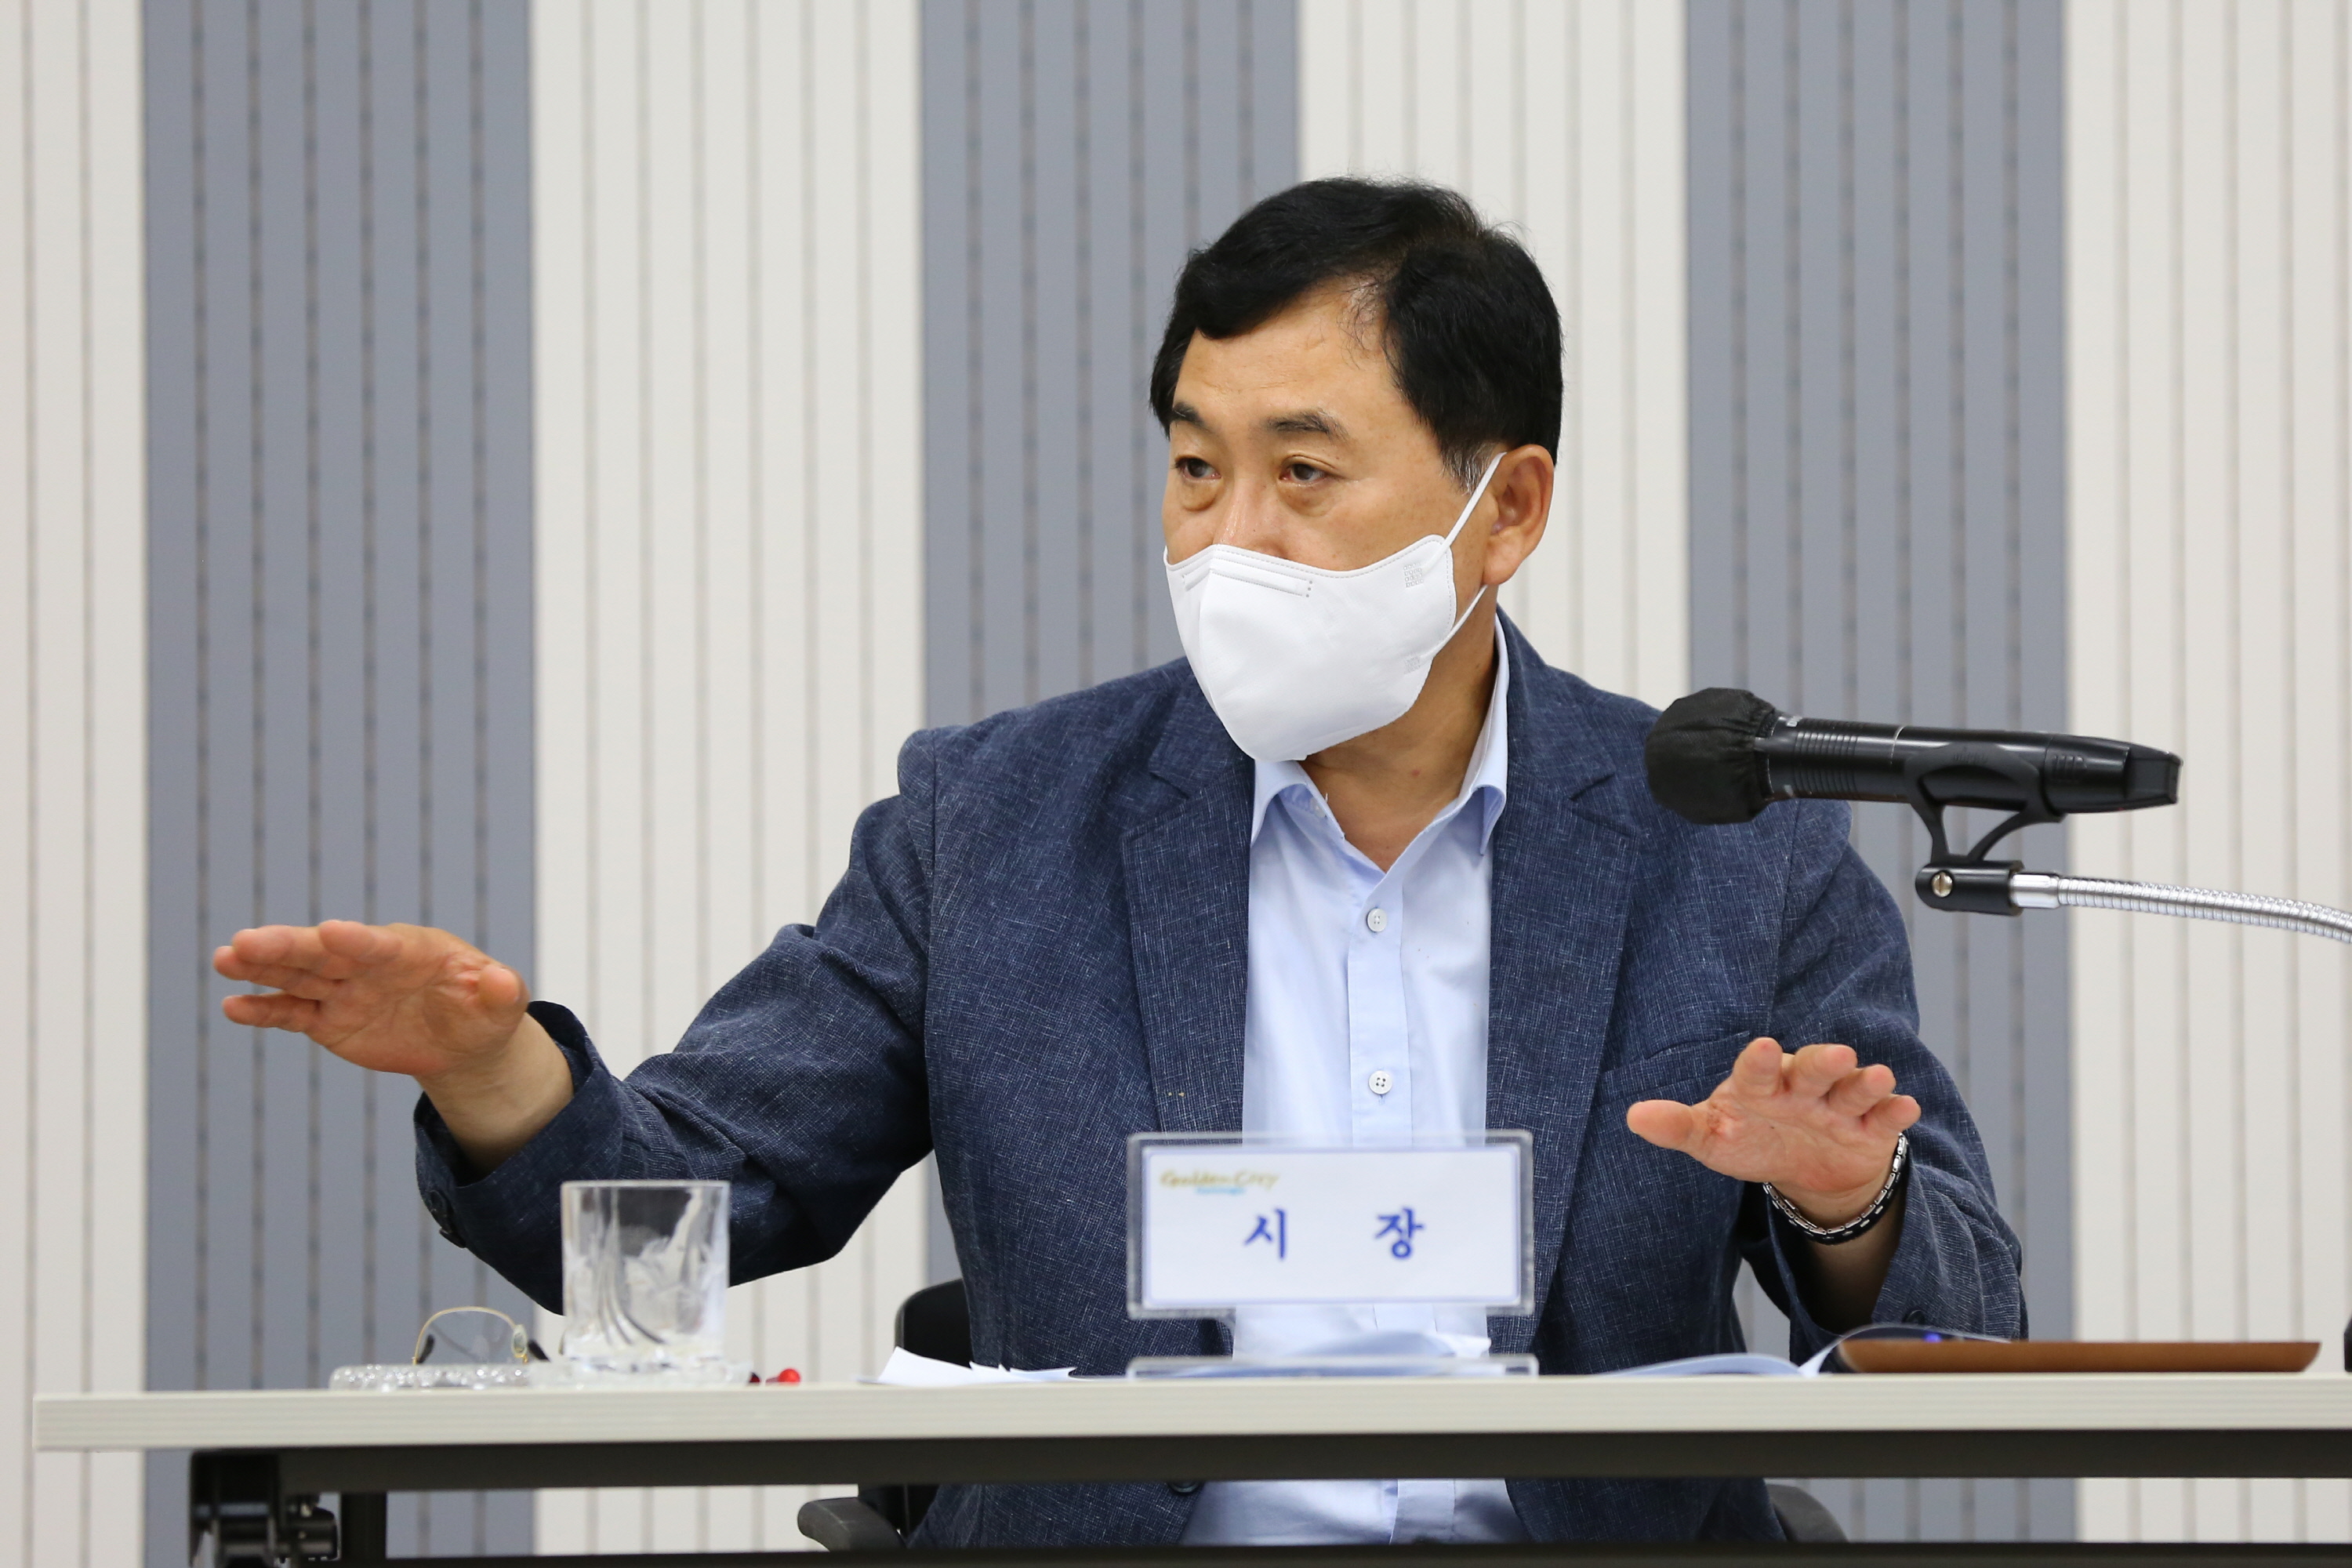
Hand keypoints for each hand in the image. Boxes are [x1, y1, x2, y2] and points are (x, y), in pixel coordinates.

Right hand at [215, 920, 532, 1077]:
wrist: (463, 1038)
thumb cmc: (484, 1010)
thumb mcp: (502, 1006)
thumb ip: (501, 992)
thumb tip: (503, 981)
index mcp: (411, 951)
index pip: (379, 944)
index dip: (357, 939)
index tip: (330, 930)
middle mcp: (369, 964)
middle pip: (323, 954)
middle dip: (286, 947)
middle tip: (245, 941)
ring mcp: (344, 990)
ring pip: (298, 976)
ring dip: (261, 968)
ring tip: (225, 958)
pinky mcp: (328, 1019)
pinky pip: (292, 1013)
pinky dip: (264, 1010)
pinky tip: (233, 1007)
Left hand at [1625, 1037, 1918, 1225]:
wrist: (1806, 1168)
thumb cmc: (1752, 1138)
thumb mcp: (1713, 1138)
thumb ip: (1679, 1127)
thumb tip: (1633, 1118)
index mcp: (1760, 1085)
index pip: (1756, 1070)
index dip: (1757, 1061)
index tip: (1758, 1047)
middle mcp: (1802, 1088)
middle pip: (1812, 1069)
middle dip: (1823, 1061)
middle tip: (1835, 1055)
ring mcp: (1839, 1106)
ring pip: (1853, 1088)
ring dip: (1865, 1082)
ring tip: (1876, 1076)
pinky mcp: (1870, 1129)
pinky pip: (1885, 1118)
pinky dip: (1896, 1111)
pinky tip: (1905, 1106)